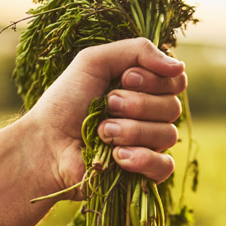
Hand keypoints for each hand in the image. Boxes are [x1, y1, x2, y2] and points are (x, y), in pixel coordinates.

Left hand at [25, 38, 187, 196]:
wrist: (45, 143)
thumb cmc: (65, 102)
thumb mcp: (94, 61)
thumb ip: (136, 51)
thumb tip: (179, 66)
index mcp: (144, 89)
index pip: (176, 80)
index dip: (156, 79)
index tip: (125, 79)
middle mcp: (150, 116)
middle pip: (173, 107)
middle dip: (137, 104)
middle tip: (107, 105)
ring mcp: (148, 146)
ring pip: (168, 135)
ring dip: (130, 130)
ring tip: (101, 133)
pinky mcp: (142, 174)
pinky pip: (164, 166)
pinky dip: (143, 159)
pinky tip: (117, 157)